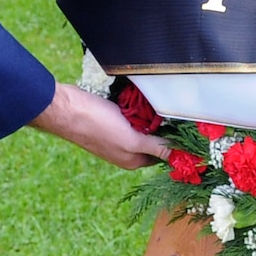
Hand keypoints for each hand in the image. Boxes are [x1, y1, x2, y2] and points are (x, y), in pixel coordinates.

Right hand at [28, 82, 169, 168]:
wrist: (65, 108)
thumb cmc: (96, 125)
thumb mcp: (130, 140)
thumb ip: (155, 148)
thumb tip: (178, 156)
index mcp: (132, 159)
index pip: (162, 154)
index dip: (175, 143)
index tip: (190, 128)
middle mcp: (125, 149)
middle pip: (154, 138)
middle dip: (163, 125)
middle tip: (174, 109)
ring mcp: (117, 132)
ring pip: (143, 124)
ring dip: (150, 113)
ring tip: (159, 101)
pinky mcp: (110, 116)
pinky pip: (130, 112)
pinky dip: (137, 105)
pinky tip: (141, 96)